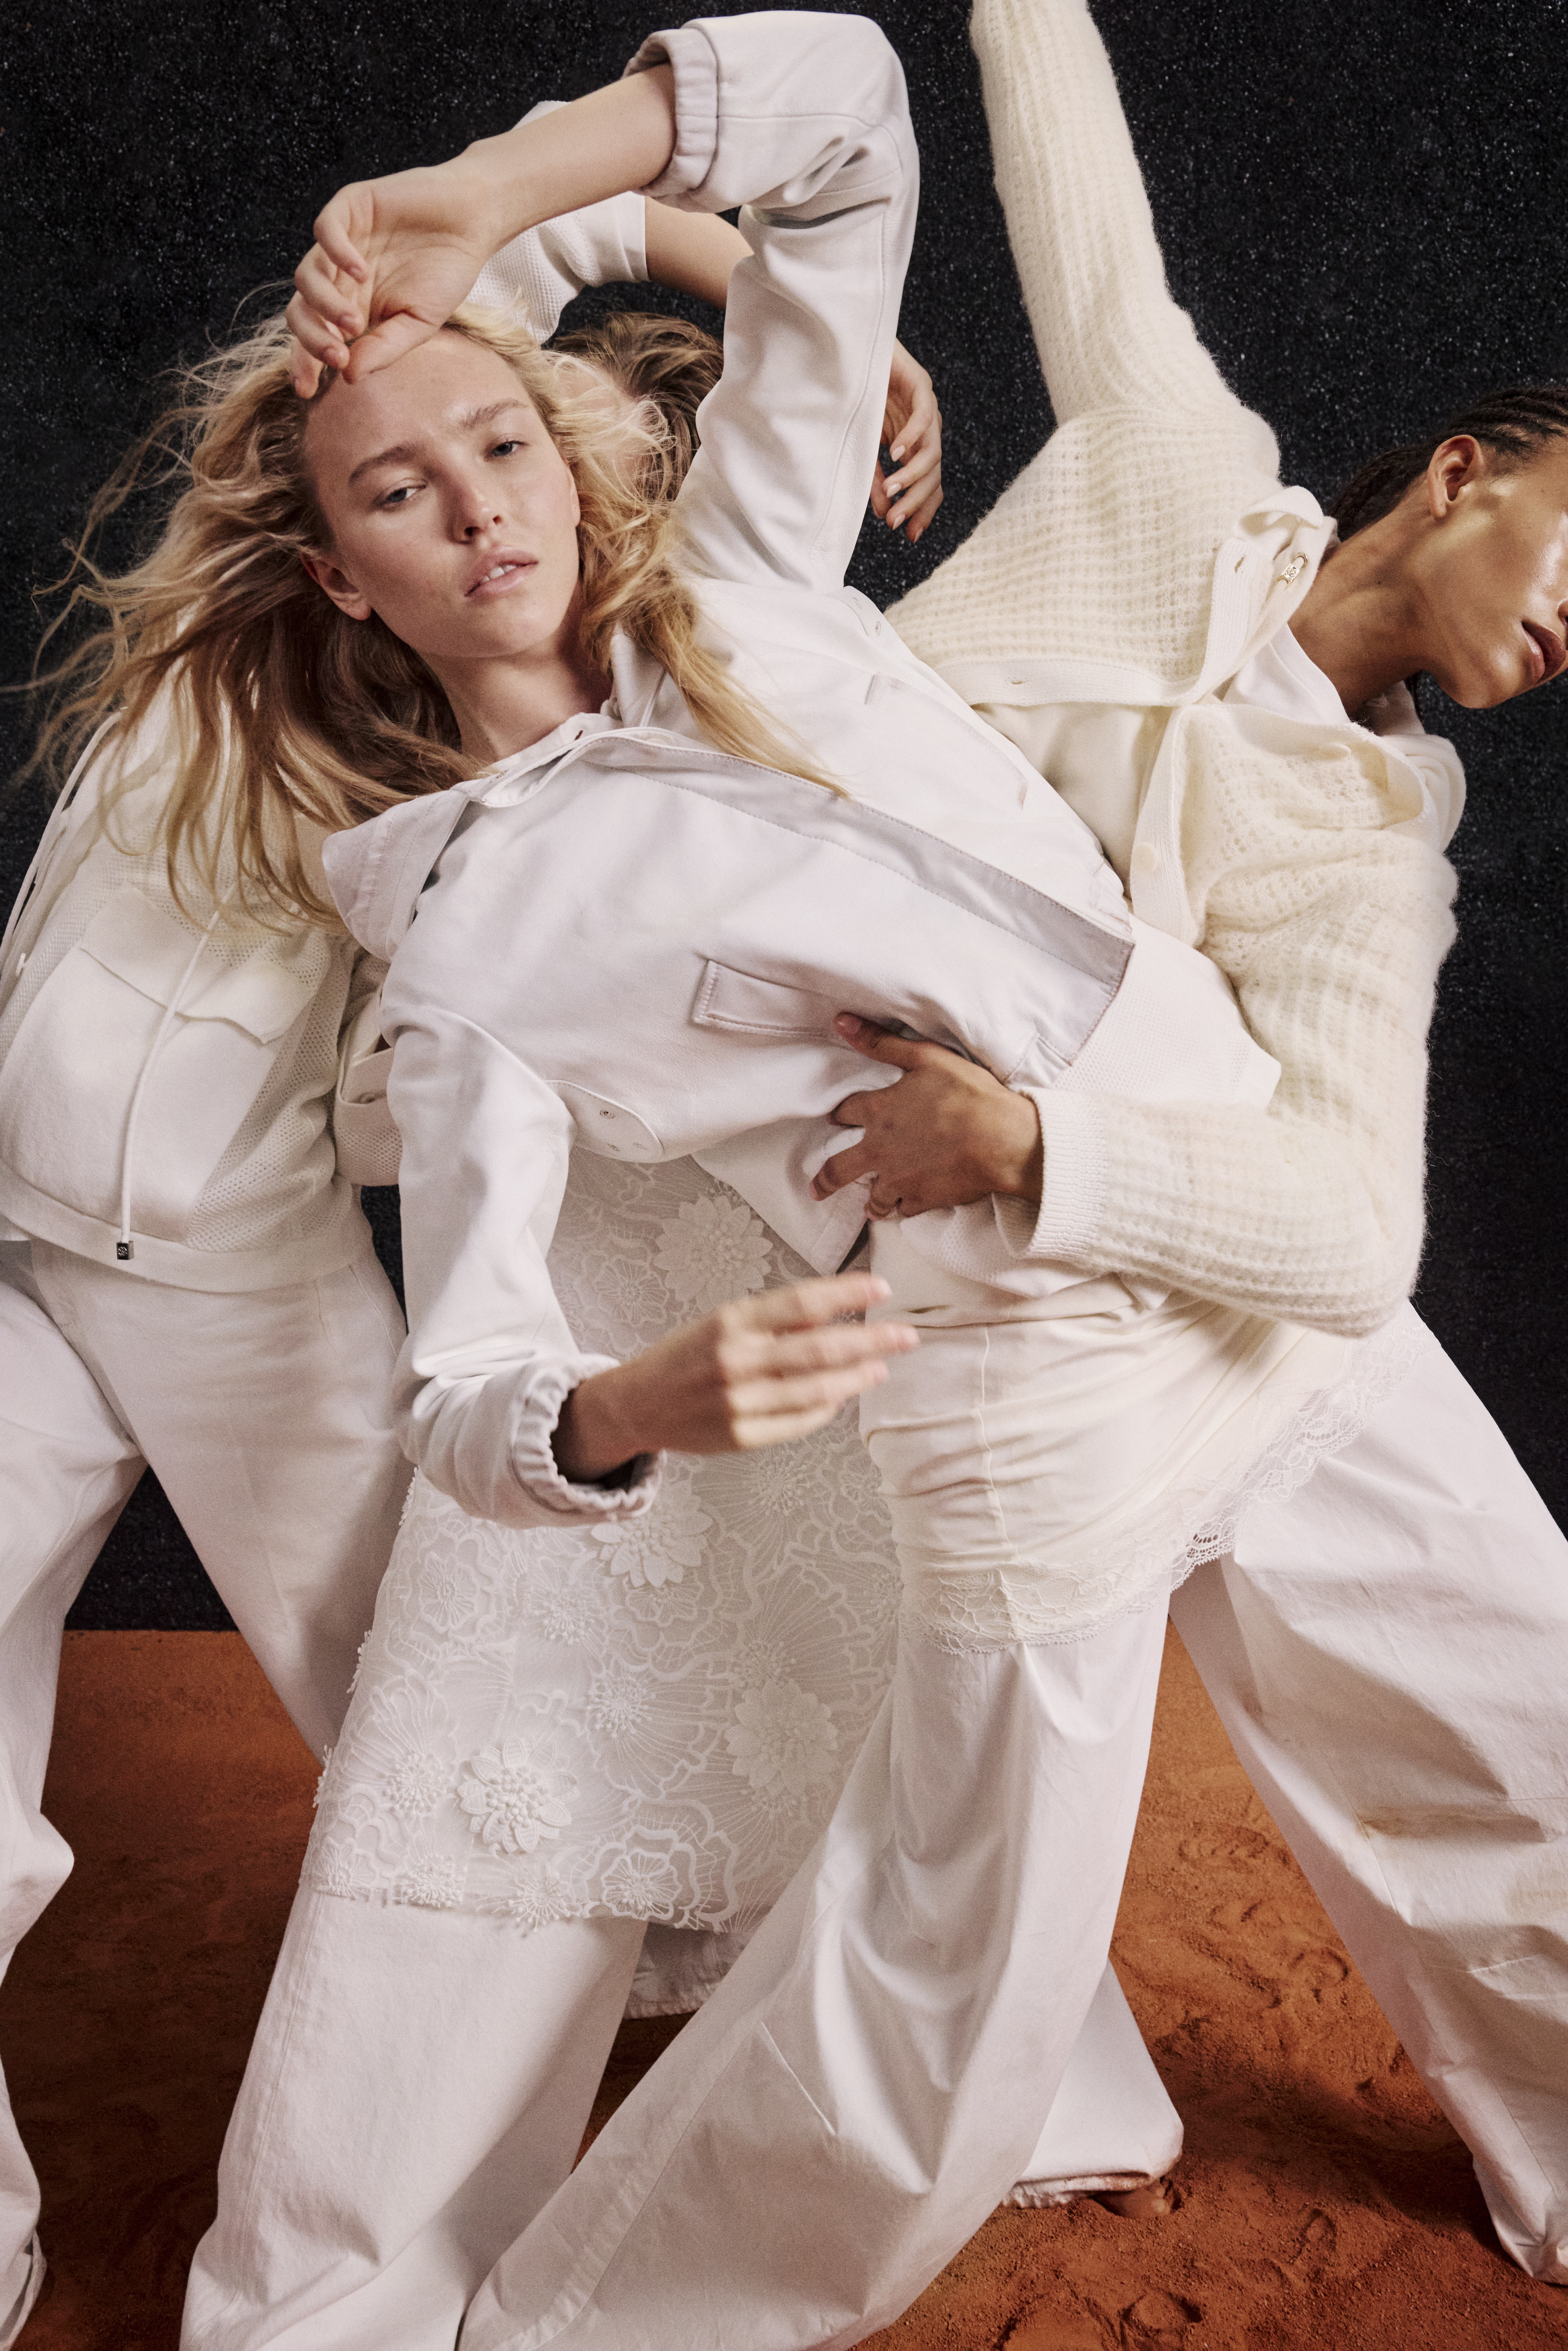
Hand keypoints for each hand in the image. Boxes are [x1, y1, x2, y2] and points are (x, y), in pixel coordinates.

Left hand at [287, 157, 500, 395]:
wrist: (471, 220)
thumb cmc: (446, 272)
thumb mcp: (419, 323)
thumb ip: (384, 348)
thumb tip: (349, 376)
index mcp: (352, 306)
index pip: (315, 336)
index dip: (305, 362)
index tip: (309, 390)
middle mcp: (338, 277)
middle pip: (301, 310)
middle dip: (312, 340)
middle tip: (337, 356)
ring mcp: (341, 241)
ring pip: (307, 275)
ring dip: (324, 304)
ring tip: (354, 322)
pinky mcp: (350, 206)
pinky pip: (326, 230)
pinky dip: (336, 253)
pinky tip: (361, 272)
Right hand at [553, 1272, 916, 1480]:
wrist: (638, 1403)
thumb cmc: (688, 1355)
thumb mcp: (725, 1322)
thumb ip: (775, 1320)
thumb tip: (835, 1314)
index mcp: (731, 1323)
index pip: (802, 1303)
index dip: (847, 1294)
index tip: (882, 1290)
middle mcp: (735, 1361)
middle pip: (820, 1348)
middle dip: (871, 1341)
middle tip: (906, 1336)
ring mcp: (738, 1403)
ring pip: (816, 1389)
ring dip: (856, 1377)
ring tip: (881, 1368)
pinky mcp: (741, 1437)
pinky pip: (799, 1422)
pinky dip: (826, 1407)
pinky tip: (841, 1395)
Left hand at [809, 1016, 1042, 1220]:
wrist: (1001, 1139)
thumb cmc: (967, 1094)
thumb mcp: (925, 1057)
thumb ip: (882, 1043)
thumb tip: (841, 1022)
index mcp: (879, 1112)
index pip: (846, 1112)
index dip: (839, 1113)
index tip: (834, 1118)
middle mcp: (880, 1150)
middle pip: (841, 1169)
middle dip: (826, 1179)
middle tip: (816, 1189)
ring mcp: (900, 1179)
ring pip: (874, 1197)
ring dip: (870, 1201)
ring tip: (869, 1207)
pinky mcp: (923, 1199)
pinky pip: (904, 1210)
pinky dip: (903, 1209)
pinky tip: (904, 1209)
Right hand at [870, 342, 942, 541]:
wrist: (853, 349)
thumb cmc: (856, 398)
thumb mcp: (864, 448)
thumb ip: (876, 478)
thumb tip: (886, 513)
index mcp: (915, 446)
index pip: (930, 485)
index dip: (923, 510)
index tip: (911, 536)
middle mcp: (926, 430)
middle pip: (933, 474)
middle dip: (915, 502)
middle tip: (896, 522)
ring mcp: (926, 407)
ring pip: (933, 452)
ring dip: (912, 475)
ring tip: (892, 489)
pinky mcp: (921, 385)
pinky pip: (924, 416)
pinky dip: (911, 436)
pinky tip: (895, 452)